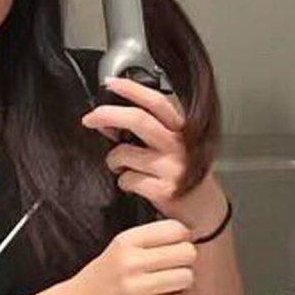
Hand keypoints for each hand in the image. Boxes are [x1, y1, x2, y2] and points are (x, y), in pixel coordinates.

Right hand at [64, 217, 196, 294]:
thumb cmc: (103, 276)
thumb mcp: (120, 247)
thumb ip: (150, 240)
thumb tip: (190, 236)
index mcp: (126, 241)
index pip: (175, 229)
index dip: (184, 237)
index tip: (178, 244)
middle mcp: (130, 262)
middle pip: (186, 252)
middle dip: (187, 259)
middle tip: (177, 264)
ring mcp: (135, 288)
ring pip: (186, 277)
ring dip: (184, 281)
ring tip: (172, 282)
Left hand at [81, 75, 199, 222]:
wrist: (205, 210)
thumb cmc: (185, 175)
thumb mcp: (174, 147)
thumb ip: (149, 132)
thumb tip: (111, 121)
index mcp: (181, 130)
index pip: (157, 102)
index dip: (132, 89)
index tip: (111, 83)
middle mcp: (179, 145)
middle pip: (138, 120)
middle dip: (107, 115)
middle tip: (89, 119)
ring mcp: (173, 167)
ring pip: (124, 153)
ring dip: (113, 160)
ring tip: (121, 167)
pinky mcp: (165, 190)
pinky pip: (127, 179)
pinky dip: (123, 182)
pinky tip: (134, 185)